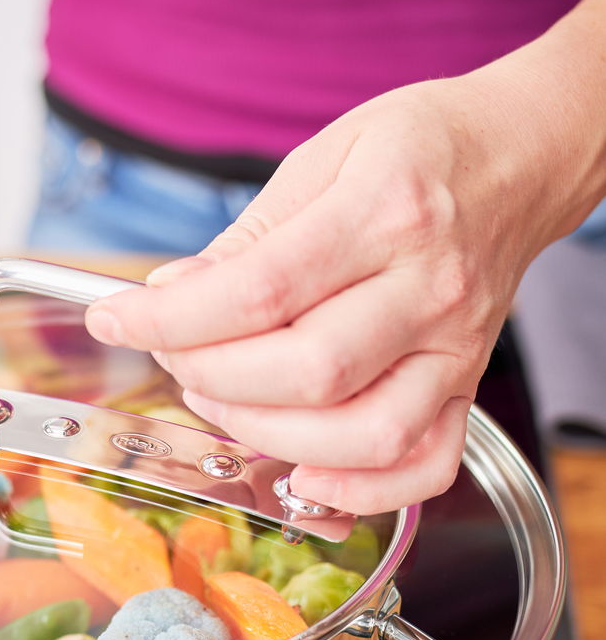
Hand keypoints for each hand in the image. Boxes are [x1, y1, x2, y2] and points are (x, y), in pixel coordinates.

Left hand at [85, 62, 598, 512]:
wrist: (523, 155)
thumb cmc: (419, 150)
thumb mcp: (321, 158)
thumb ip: (245, 239)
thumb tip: (169, 295)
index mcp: (386, 212)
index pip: (260, 290)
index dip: (171, 317)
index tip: (116, 318)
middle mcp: (428, 287)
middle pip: (306, 372)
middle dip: (212, 376)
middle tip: (175, 353)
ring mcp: (455, 347)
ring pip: (361, 433)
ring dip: (269, 434)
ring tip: (223, 399)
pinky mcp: (467, 386)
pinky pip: (423, 465)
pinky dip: (360, 490)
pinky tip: (303, 473)